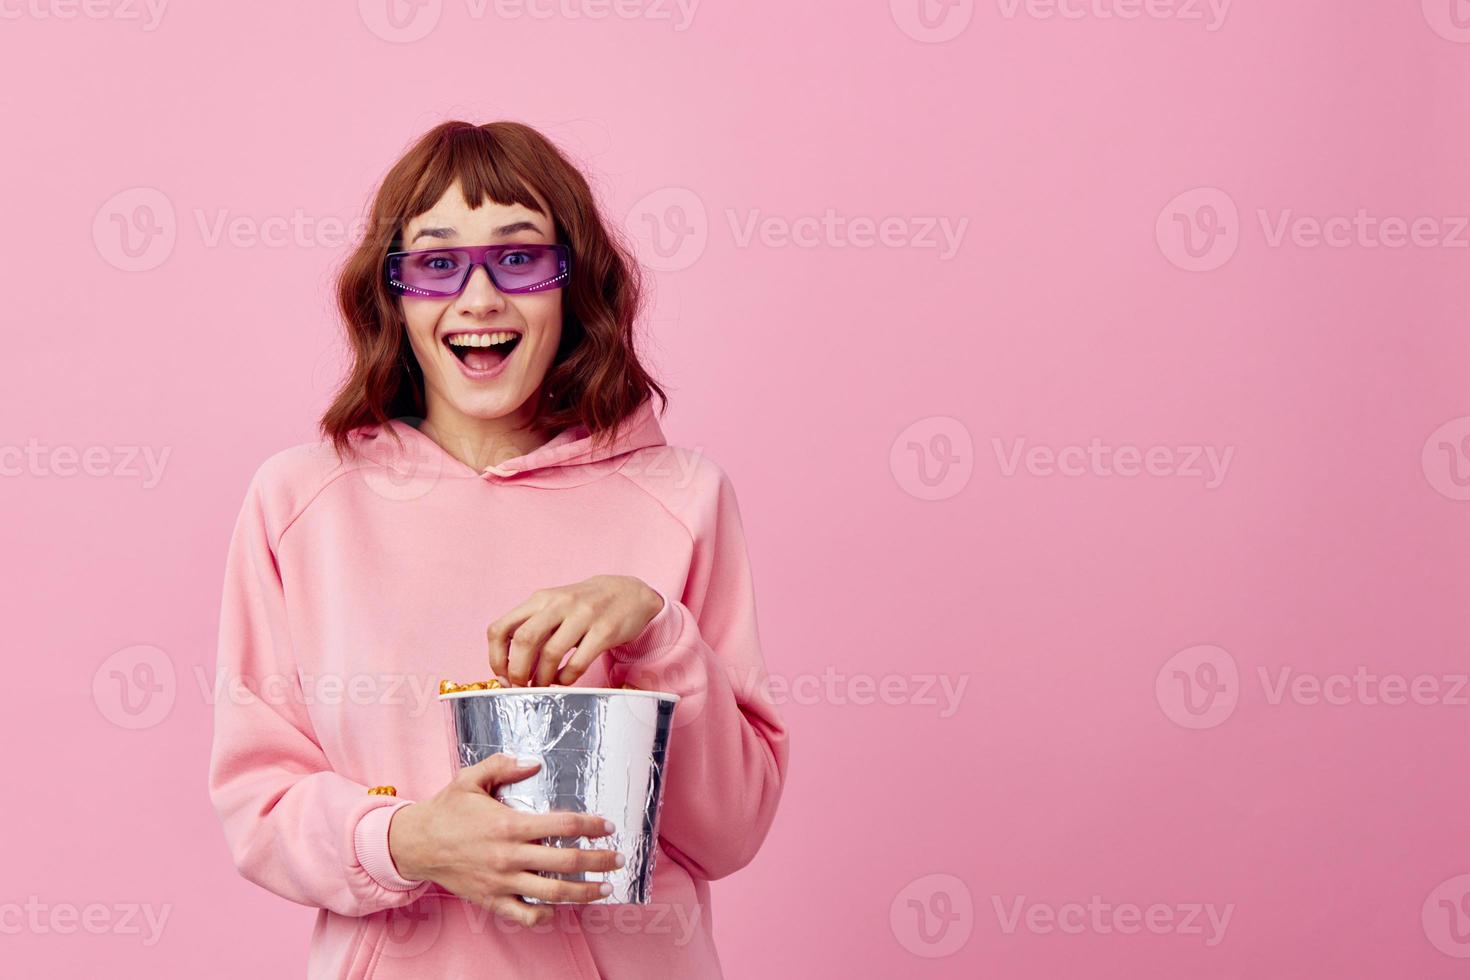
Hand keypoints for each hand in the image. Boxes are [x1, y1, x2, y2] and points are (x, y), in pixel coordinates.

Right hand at [388, 754, 624, 926]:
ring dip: (584, 892)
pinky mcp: (490, 900)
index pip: (562, 826)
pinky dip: (545, 916)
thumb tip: (533, 762)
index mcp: (508, 825)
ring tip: (604, 888)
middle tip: (619, 859)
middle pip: (566, 863)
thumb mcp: (471, 778)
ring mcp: (501, 882)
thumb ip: (503, 765)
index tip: (608, 826)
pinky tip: (559, 908)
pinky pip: (524, 915)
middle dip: (599, 861)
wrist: (415, 844)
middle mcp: (509, 856)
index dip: (590, 826)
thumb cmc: (446, 810)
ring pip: (552, 893)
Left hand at [486, 575, 662, 686]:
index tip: (503, 674)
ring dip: (541, 678)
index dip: (495, 657)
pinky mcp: (605, 631)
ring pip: (551, 652)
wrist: (629, 592)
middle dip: (517, 671)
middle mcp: (559, 604)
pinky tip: (565, 679)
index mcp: (540, 599)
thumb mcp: (554, 607)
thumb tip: (509, 666)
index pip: (501, 628)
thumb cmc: (584, 605)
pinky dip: (566, 677)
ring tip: (542, 685)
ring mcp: (584, 616)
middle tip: (520, 685)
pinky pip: (578, 662)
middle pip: (523, 640)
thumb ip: (532, 628)